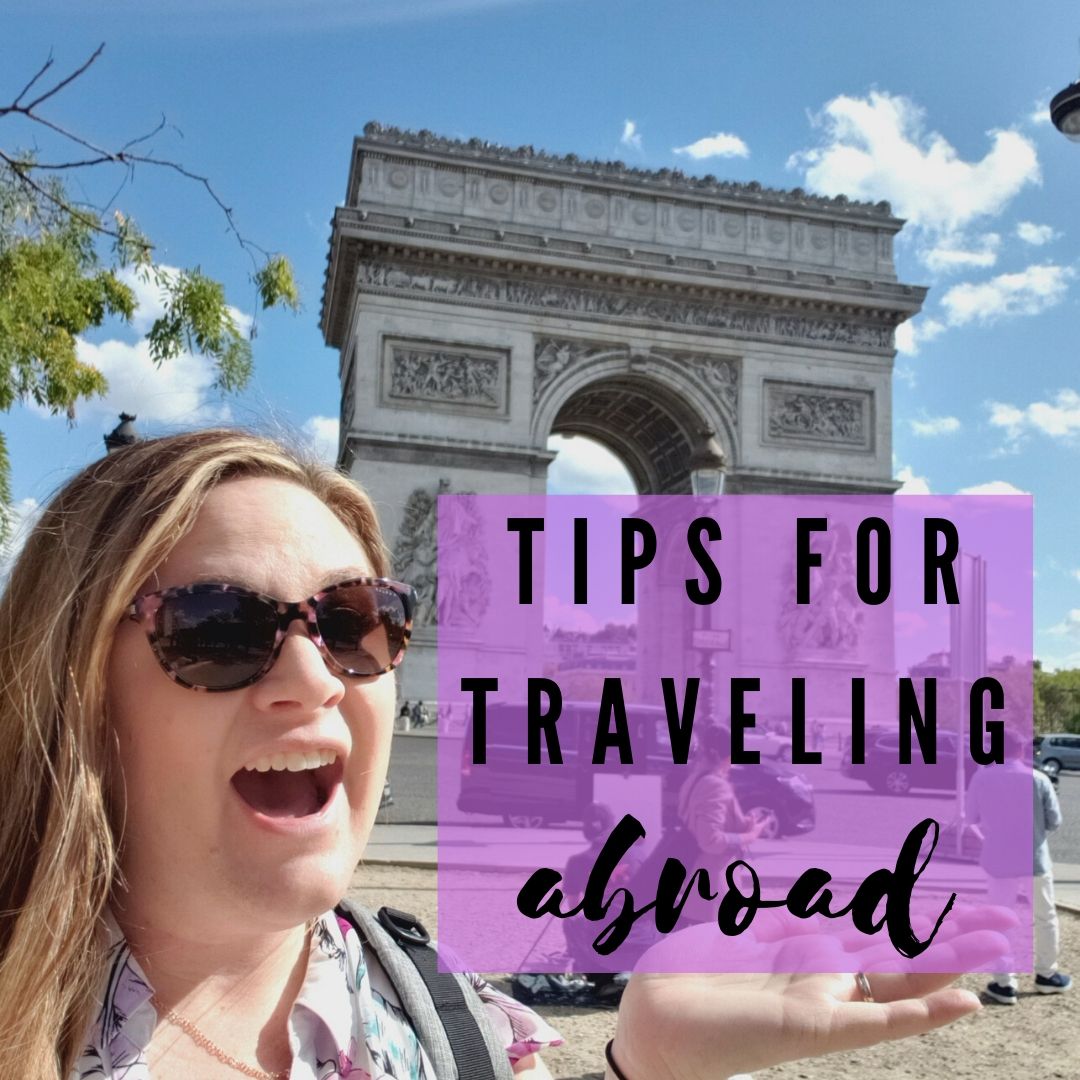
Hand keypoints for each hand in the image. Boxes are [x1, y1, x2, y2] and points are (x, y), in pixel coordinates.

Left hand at [607, 907, 1011, 1079]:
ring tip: (999, 945)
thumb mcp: (735, 930)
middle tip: (1002, 917)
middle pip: (901, 955)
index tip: (952, 895)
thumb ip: (775, 918)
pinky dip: (922, 1012)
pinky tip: (962, 1001)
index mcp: (806, 951)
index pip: (873, 931)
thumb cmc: (688, 972)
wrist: (655, 1014)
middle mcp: (826, 978)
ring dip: (952, 964)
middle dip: (949, 936)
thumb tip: (809, 907)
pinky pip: (879, 1022)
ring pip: (904, 983)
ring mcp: (827, 1003)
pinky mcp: (818, 1028)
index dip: (914, 915)